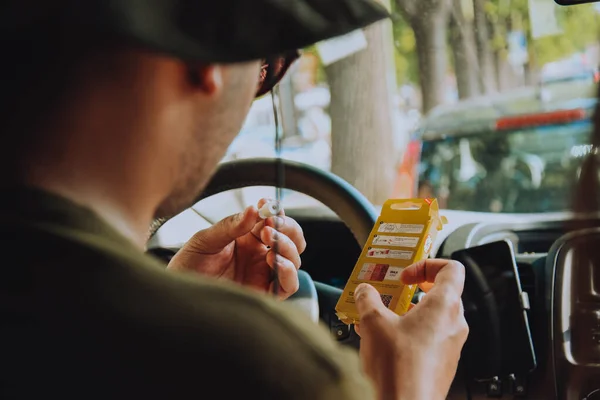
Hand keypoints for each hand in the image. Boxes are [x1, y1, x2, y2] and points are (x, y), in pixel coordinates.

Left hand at [167, 198, 305, 298]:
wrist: (177, 295)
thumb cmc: (188, 266)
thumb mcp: (206, 239)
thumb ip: (231, 225)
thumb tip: (254, 209)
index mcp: (248, 239)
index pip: (274, 222)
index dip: (276, 212)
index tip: (267, 204)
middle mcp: (259, 256)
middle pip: (292, 240)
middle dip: (287, 228)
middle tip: (272, 223)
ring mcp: (263, 275)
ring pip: (294, 259)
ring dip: (287, 246)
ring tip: (269, 238)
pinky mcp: (263, 295)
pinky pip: (288, 285)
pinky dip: (288, 271)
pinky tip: (274, 259)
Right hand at [354, 259, 468, 399]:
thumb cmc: (398, 367)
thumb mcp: (373, 321)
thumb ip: (368, 299)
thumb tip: (365, 291)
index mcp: (444, 306)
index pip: (452, 269)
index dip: (428, 264)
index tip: (407, 275)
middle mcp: (454, 324)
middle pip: (443, 293)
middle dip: (415, 291)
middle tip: (394, 294)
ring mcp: (451, 346)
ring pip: (435, 318)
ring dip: (410, 314)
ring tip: (384, 319)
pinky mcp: (443, 364)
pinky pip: (431, 339)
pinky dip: (412, 334)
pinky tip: (387, 342)